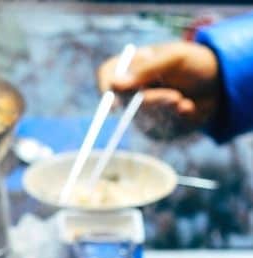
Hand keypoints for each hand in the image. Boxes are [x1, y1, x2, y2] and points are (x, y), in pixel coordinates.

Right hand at [96, 41, 220, 138]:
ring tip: (186, 102)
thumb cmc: (197, 63)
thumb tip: (115, 85)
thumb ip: (146, 70)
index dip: (105, 86)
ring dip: (166, 112)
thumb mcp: (175, 58)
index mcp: (133, 64)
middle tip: (175, 98)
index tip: (116, 103)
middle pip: (124, 101)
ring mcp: (141, 108)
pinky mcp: (154, 126)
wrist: (220, 85)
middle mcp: (132, 87)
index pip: (107, 73)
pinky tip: (188, 110)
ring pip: (141, 118)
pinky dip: (175, 122)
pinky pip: (156, 131)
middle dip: (151, 101)